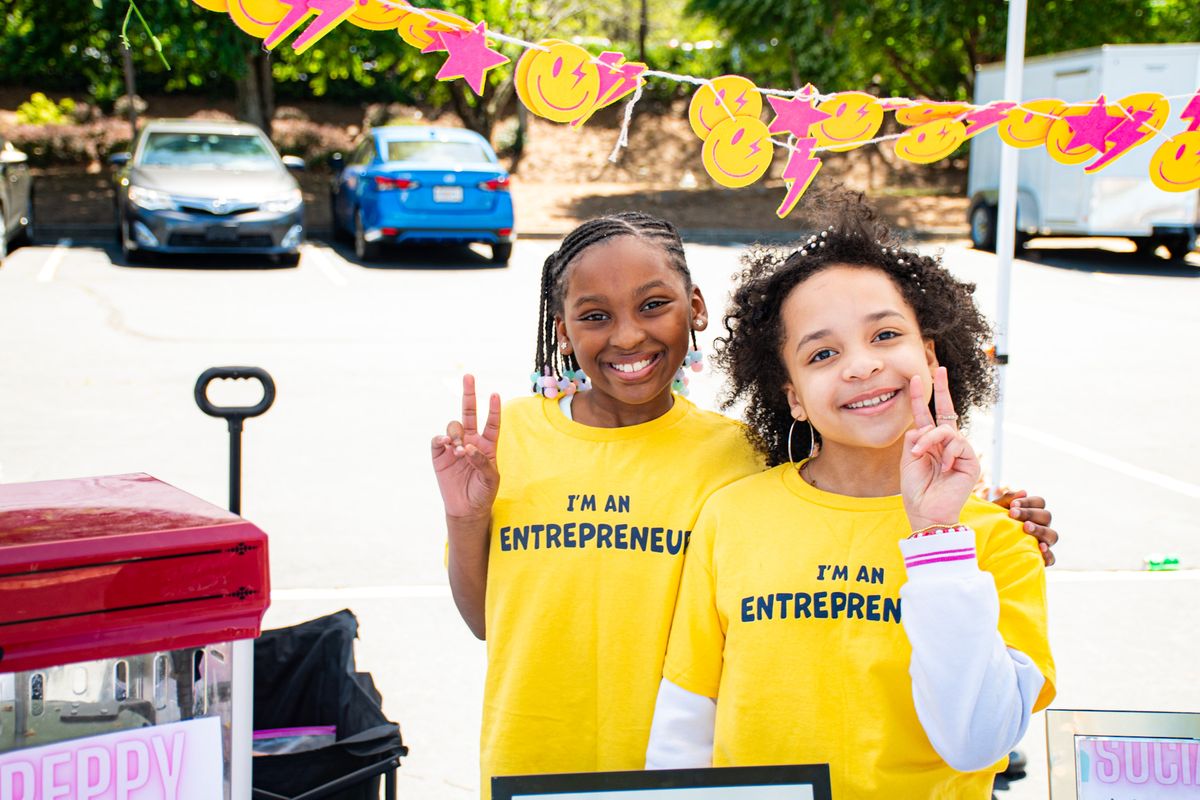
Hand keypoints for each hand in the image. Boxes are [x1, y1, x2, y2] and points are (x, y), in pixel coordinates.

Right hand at [431, 375, 500, 520]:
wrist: (466, 509)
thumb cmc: (483, 493)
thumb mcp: (491, 479)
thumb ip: (482, 461)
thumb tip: (468, 447)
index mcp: (487, 445)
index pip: (492, 422)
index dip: (494, 409)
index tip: (495, 394)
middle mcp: (471, 441)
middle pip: (470, 413)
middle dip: (469, 394)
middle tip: (469, 376)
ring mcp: (454, 446)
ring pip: (454, 426)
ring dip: (456, 433)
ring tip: (459, 449)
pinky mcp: (439, 455)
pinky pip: (438, 440)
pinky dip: (441, 438)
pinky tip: (447, 444)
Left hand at [900, 367, 980, 531]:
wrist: (926, 513)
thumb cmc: (916, 492)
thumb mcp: (908, 461)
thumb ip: (915, 440)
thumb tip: (922, 427)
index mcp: (929, 445)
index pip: (926, 417)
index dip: (921, 399)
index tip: (915, 380)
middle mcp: (946, 446)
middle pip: (947, 412)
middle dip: (943, 390)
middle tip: (939, 369)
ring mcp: (959, 453)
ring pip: (947, 430)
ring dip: (931, 440)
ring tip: (921, 455)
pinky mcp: (970, 461)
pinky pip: (958, 443)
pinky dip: (945, 451)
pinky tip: (941, 466)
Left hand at [994, 490, 1057, 565]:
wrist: (984, 544)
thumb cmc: (992, 523)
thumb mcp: (996, 510)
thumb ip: (1007, 499)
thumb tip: (1023, 492)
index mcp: (1033, 512)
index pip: (1040, 502)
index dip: (1028, 502)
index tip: (1012, 505)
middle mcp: (1041, 526)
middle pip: (1047, 516)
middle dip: (1030, 513)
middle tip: (1013, 514)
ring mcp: (1043, 542)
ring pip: (1052, 535)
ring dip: (1040, 530)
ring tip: (1025, 527)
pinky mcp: (1040, 558)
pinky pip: (1051, 558)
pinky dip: (1048, 554)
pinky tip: (1040, 548)